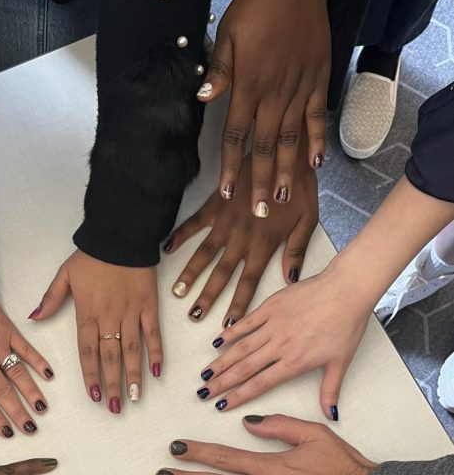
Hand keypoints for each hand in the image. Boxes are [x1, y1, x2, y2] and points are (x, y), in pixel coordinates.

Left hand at [0, 301, 53, 436]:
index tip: (6, 432)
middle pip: (3, 391)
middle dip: (18, 412)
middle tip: (30, 428)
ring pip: (17, 373)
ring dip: (31, 391)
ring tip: (42, 408)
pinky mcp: (7, 331)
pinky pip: (26, 348)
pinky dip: (38, 361)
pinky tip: (49, 374)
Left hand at [30, 250, 162, 411]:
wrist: (120, 235)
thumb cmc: (92, 255)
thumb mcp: (65, 275)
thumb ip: (50, 299)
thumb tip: (33, 318)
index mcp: (86, 313)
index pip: (87, 352)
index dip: (91, 377)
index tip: (94, 397)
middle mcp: (109, 318)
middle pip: (110, 358)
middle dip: (112, 385)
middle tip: (116, 408)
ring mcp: (131, 313)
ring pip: (132, 351)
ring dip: (134, 376)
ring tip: (136, 398)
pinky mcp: (149, 306)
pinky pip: (153, 334)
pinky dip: (156, 352)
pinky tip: (157, 372)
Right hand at [165, 149, 317, 325]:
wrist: (284, 150)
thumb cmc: (300, 186)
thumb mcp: (308, 220)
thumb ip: (296, 251)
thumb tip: (291, 279)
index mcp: (265, 244)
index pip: (249, 282)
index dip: (238, 305)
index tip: (227, 325)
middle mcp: (242, 237)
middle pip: (222, 274)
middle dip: (208, 297)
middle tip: (194, 315)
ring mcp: (226, 221)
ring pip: (204, 253)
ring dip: (190, 274)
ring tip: (177, 292)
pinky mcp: (216, 204)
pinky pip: (194, 223)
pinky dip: (179, 236)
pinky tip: (166, 250)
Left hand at [199, 0, 329, 212]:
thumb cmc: (256, 7)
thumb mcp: (227, 35)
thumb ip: (219, 72)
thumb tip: (203, 100)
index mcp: (248, 86)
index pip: (236, 136)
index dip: (231, 167)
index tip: (228, 193)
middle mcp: (273, 94)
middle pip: (264, 147)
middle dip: (261, 182)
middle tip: (260, 212)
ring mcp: (298, 89)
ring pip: (291, 139)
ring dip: (288, 171)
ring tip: (284, 198)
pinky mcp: (318, 81)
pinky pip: (316, 117)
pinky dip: (316, 141)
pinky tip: (316, 164)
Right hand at [200, 261, 374, 419]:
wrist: (347, 289)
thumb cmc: (347, 323)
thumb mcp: (341, 362)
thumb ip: (330, 390)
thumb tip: (331, 414)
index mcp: (295, 362)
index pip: (259, 384)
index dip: (238, 396)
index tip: (222, 405)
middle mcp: (280, 345)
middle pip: (244, 368)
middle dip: (221, 383)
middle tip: (203, 392)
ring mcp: (274, 324)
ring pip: (241, 348)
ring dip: (221, 362)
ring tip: (205, 373)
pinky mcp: (272, 306)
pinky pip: (247, 322)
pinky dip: (231, 332)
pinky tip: (217, 342)